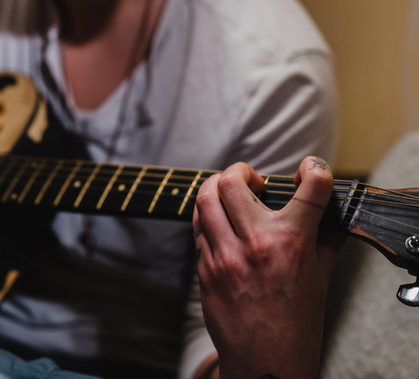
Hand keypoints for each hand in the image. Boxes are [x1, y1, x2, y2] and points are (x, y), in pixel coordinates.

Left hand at [192, 157, 342, 378]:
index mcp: (292, 242)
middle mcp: (255, 243)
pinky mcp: (205, 269)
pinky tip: (218, 225)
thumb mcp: (321, 277)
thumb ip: (326, 239)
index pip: (310, 190)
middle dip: (240, 171)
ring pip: (204, 199)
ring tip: (227, 195)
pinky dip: (207, 220)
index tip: (311, 171)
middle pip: (231, 181)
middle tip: (250, 180)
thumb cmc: (298, 320)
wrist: (266, 361)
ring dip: (215, 189)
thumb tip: (332, 212)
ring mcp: (224, 256)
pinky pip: (198, 230)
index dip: (315, 171)